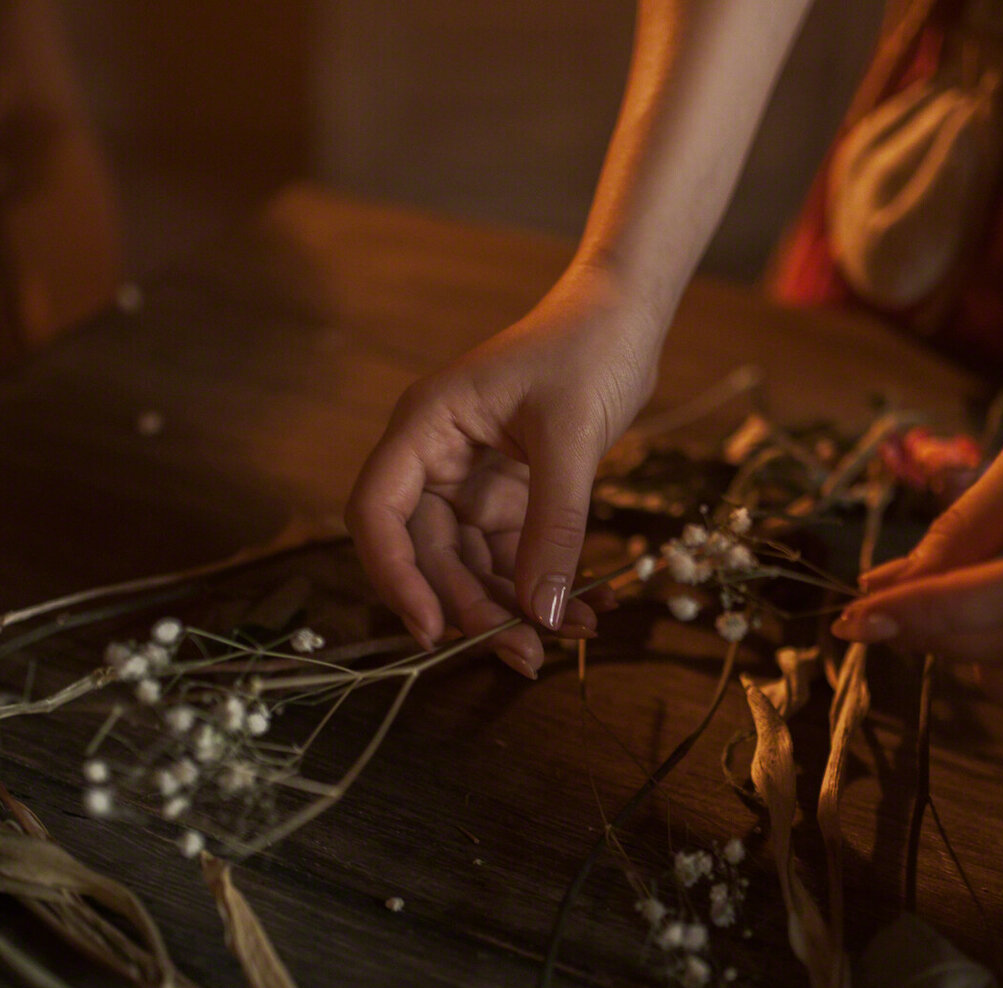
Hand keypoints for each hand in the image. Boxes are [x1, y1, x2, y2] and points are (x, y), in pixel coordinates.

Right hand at [347, 264, 663, 675]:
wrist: (625, 315)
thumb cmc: (588, 348)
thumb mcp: (572, 438)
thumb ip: (554, 527)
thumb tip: (542, 613)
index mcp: (426, 427)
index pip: (377, 512)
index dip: (395, 576)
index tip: (434, 630)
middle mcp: (437, 459)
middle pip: (430, 555)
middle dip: (474, 609)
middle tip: (526, 656)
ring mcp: (472, 480)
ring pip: (473, 566)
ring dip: (515, 607)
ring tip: (570, 636)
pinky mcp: (509, 495)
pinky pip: (514, 555)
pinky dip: (545, 584)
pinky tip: (588, 608)